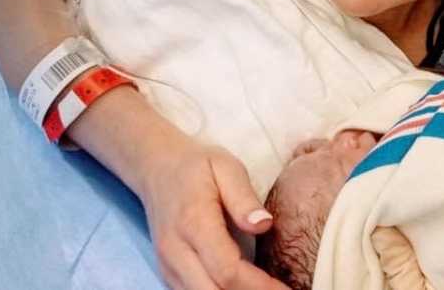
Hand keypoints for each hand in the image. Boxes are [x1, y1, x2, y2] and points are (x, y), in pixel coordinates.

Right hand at [133, 126, 287, 289]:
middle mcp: (176, 252)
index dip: (259, 285)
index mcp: (194, 223)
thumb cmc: (198, 166)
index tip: (285, 288)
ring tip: (265, 289)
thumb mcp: (226, 167)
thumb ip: (244, 198)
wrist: (158, 168)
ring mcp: (168, 266)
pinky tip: (244, 287)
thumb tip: (264, 225)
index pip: (227, 270)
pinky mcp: (168, 273)